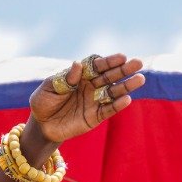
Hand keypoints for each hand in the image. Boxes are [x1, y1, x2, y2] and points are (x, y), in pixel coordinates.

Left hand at [30, 53, 144, 144]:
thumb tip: (78, 63)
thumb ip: (65, 79)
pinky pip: (108, 110)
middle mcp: (91, 85)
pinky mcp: (95, 116)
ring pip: (114, 92)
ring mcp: (95, 100)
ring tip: (140, 79)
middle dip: (123, 69)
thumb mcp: (49, 88)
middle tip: (138, 63)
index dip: (109, 61)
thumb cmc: (43, 102)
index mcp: (80, 75)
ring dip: (126, 86)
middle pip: (110, 76)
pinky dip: (117, 105)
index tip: (121, 57)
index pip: (97, 65)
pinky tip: (127, 99)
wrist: (41, 125)